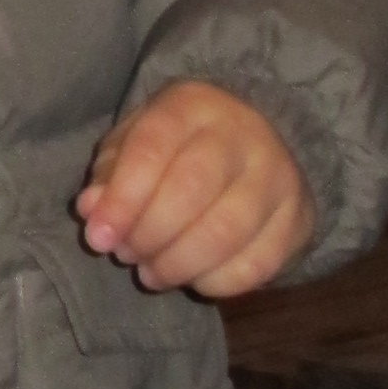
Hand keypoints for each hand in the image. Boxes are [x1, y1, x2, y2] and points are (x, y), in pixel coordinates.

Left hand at [74, 80, 313, 299]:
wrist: (259, 141)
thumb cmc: (180, 147)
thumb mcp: (135, 143)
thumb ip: (110, 175)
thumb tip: (90, 209)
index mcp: (191, 105)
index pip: (153, 149)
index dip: (122, 200)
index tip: (97, 238)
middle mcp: (242, 134)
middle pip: (191, 191)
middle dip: (148, 234)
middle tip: (127, 255)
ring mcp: (277, 177)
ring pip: (226, 232)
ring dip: (178, 265)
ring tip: (152, 273)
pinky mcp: (297, 219)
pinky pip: (256, 265)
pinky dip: (216, 282)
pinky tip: (193, 278)